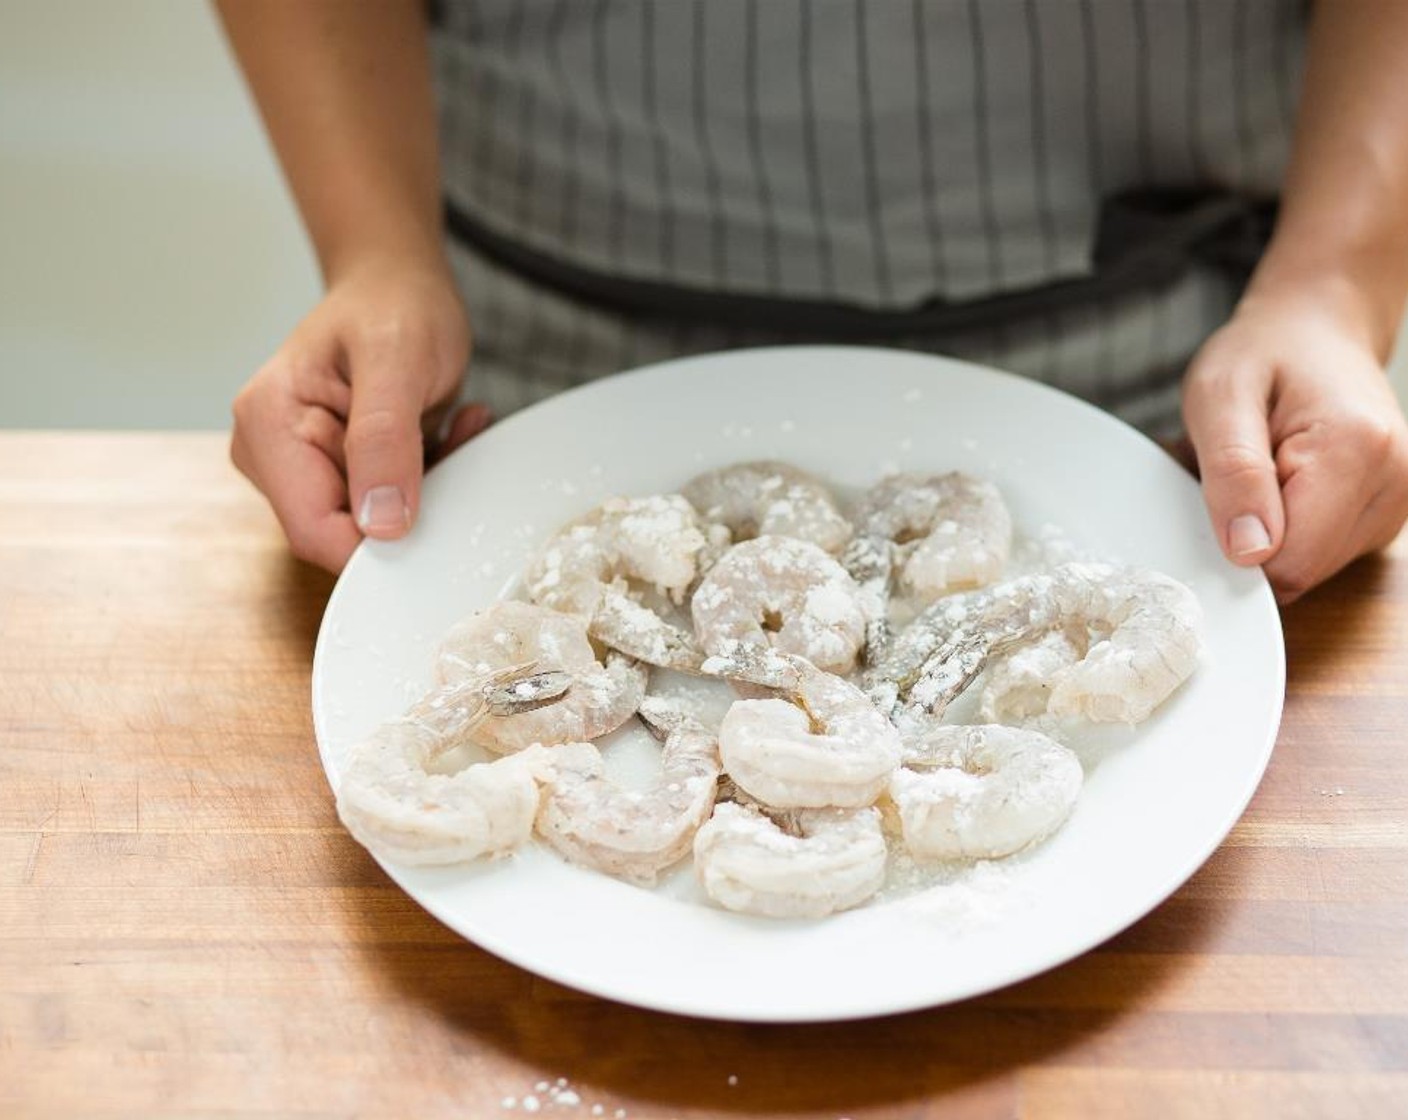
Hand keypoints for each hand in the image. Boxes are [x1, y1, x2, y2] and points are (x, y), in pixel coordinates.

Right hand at [230, 257, 486, 571]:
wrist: (396, 283)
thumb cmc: (392, 303)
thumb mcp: (398, 360)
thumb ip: (384, 440)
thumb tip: (381, 524)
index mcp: (268, 427)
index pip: (315, 532)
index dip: (377, 545)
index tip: (434, 515)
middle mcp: (272, 455)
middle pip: (344, 534)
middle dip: (411, 505)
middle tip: (456, 440)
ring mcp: (301, 466)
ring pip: (374, 523)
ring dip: (427, 487)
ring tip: (454, 424)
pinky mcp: (334, 471)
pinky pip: (387, 505)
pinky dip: (428, 478)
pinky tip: (447, 429)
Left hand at [1182, 294, 1407, 602]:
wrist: (1313, 330)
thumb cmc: (1263, 354)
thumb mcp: (1220, 395)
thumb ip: (1233, 472)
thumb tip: (1249, 552)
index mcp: (1357, 450)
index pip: (1291, 561)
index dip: (1237, 545)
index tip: (1216, 496)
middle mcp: (1394, 483)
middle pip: (1301, 570)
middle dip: (1251, 537)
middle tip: (1236, 472)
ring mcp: (1395, 503)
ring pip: (1309, 568)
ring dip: (1268, 533)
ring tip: (1260, 470)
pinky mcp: (1382, 515)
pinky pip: (1320, 554)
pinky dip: (1288, 528)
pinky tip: (1281, 482)